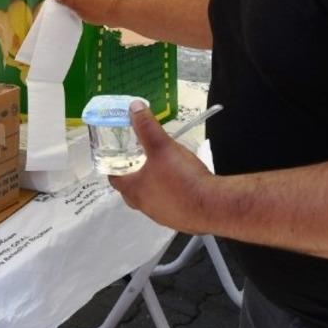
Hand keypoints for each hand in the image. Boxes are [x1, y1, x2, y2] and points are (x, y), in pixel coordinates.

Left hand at [109, 101, 214, 233]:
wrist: (213, 206)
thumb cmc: (181, 178)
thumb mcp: (161, 146)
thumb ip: (146, 127)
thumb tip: (134, 108)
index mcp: (134, 191)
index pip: (114, 180)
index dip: (114, 166)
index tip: (117, 156)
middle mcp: (145, 207)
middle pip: (131, 191)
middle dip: (134, 176)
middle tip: (139, 160)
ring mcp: (163, 215)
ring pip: (151, 199)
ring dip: (153, 186)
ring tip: (161, 169)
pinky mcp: (180, 219)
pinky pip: (170, 205)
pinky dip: (171, 194)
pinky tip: (182, 183)